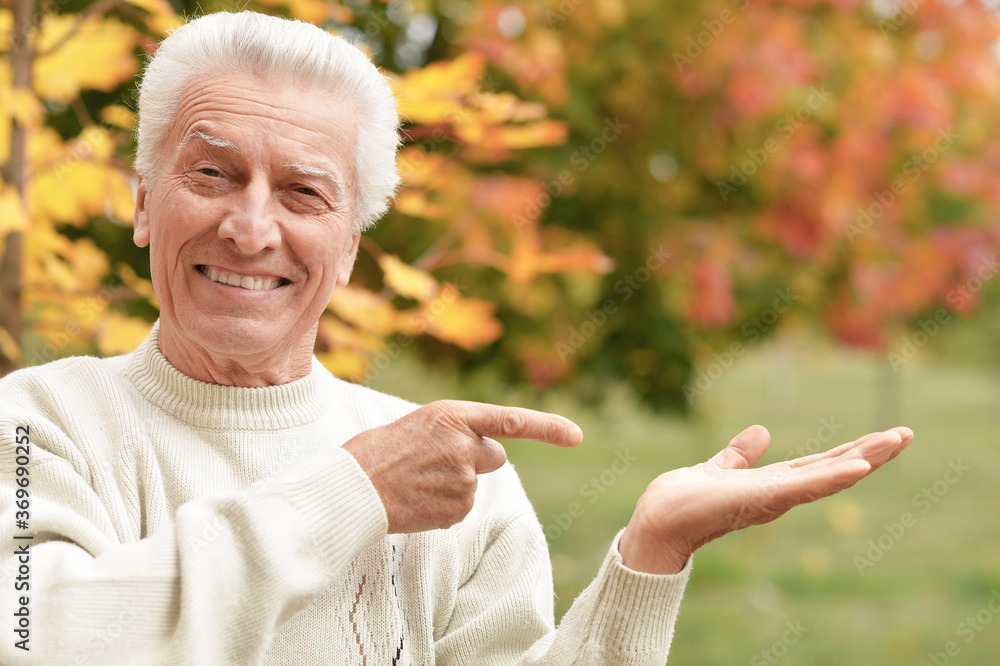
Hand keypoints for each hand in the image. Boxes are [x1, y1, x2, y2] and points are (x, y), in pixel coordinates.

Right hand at [343, 399, 582, 532]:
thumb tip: (474, 451)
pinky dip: (443, 507)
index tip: (576, 435)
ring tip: (415, 482)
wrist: (350, 489)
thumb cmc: (374, 453)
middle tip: (434, 463)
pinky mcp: (458, 509)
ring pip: (473, 485)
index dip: (547, 427)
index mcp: (453, 416)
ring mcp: (464, 480)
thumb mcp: (417, 426)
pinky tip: (416, 501)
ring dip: (452, 485)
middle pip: (494, 457)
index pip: (511, 420)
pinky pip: (461, 508)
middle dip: (475, 460)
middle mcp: (465, 446)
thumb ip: (451, 433)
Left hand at [618, 425, 913, 573]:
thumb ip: (740, 454)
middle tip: (906, 434)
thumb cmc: (684, 501)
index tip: (882, 437)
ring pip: (828, 476)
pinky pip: (804, 487)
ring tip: (896, 440)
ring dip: (864, 459)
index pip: (820, 465)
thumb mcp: (719, 468)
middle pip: (834, 470)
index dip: (851, 452)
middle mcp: (780, 494)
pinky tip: (859, 466)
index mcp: (772, 484)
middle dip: (871, 453)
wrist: (659, 520)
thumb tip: (762, 433)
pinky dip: (832, 477)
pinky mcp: (763, 499)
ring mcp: (775, 498)